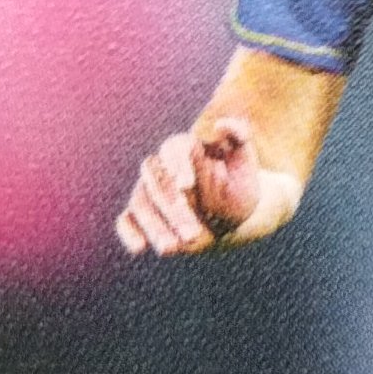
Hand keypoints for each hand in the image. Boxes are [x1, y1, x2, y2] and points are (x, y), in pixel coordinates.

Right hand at [115, 117, 261, 256]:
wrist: (230, 209)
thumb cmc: (237, 183)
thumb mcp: (245, 161)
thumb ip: (239, 136)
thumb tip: (223, 125)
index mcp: (185, 148)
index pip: (174, 150)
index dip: (178, 165)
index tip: (187, 184)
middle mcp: (161, 167)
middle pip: (157, 182)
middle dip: (173, 209)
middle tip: (193, 234)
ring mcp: (148, 190)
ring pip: (141, 203)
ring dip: (154, 226)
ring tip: (171, 248)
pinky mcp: (141, 213)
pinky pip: (127, 220)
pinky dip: (129, 233)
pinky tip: (138, 248)